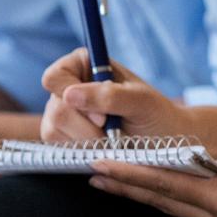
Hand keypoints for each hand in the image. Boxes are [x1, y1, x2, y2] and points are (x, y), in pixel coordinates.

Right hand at [41, 48, 187, 141]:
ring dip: (86, 142)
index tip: (102, 117)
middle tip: (113, 133)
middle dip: (86, 129)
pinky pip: (58, 148)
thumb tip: (69, 94)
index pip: (55, 77)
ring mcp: (63, 113)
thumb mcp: (141, 101)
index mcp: (84, 64)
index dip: (71, 97)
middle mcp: (69, 86)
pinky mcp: (62, 137)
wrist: (164, 141)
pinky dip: (82, 152)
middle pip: (55, 110)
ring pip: (53, 132)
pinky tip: (102, 148)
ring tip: (111, 140)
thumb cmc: (156, 114)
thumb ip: (110, 95)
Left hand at [90, 131, 216, 216]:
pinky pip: (200, 211)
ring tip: (116, 181)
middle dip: (128, 187)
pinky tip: (162, 188)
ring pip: (179, 209)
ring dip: (148, 194)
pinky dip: (175, 197)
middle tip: (92, 174)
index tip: (100, 163)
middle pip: (165, 202)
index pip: (168, 184)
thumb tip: (205, 165)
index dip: (132, 173)